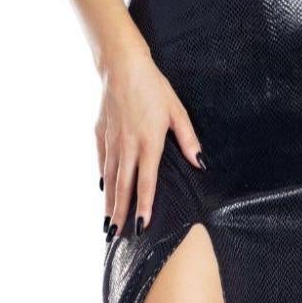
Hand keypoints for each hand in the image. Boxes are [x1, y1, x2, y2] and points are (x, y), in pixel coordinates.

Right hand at [98, 48, 204, 237]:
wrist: (122, 67)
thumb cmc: (153, 87)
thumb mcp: (177, 111)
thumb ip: (188, 139)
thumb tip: (200, 163)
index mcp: (149, 143)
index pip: (146, 183)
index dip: (144, 206)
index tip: (141, 226)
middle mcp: (128, 146)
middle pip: (123, 187)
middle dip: (121, 213)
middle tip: (116, 236)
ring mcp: (112, 141)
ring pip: (110, 178)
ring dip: (109, 202)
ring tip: (108, 223)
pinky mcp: (101, 134)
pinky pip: (102, 162)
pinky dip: (103, 179)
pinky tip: (103, 191)